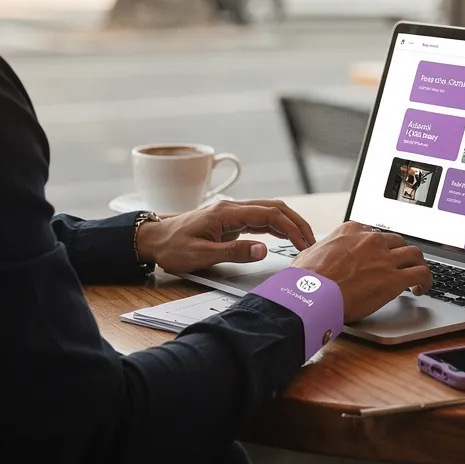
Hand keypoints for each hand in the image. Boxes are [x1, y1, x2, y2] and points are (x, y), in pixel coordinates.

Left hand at [138, 199, 316, 274]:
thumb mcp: (201, 255)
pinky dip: (277, 226)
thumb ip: (234, 252)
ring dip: (289, 224)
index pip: (270, 215)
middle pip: (275, 208)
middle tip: (312, 242)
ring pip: (270, 211)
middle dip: (297, 223)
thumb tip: (264, 250)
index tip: (304, 244)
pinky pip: (260, 219)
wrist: (152, 239)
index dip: (291, 228)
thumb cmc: (172, 247)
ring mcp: (232, 213)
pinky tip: (285, 237)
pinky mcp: (231, 220)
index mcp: (227, 213)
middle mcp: (233, 208)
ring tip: (304, 241)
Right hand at [289, 221, 434, 322]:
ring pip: (414, 254)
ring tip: (417, 276)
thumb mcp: (311, 252)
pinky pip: (421, 274)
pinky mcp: (394, 278)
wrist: (309, 296)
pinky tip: (422, 288)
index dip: (381, 247)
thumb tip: (322, 257)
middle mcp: (371, 240)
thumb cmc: (304, 280)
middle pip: (397, 242)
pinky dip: (426, 280)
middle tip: (399, 267)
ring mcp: (385, 258)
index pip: (375, 233)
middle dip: (399, 255)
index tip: (381, 256)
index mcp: (351, 231)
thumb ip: (325, 250)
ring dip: (417, 265)